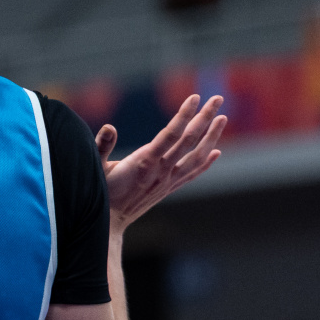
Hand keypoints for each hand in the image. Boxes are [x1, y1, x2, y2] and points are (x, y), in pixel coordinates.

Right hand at [96, 94, 225, 230]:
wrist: (111, 222)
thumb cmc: (101, 192)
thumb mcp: (97, 168)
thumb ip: (102, 146)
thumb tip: (109, 127)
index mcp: (144, 162)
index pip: (170, 134)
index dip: (184, 115)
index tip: (195, 97)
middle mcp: (161, 171)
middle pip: (189, 140)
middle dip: (205, 118)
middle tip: (217, 98)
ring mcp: (168, 180)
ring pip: (197, 157)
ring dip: (212, 137)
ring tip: (222, 118)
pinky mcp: (169, 188)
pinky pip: (192, 173)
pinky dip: (206, 162)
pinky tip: (216, 152)